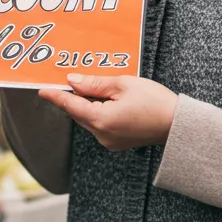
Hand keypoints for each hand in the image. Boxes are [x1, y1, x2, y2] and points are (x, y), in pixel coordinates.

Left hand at [39, 74, 178, 151]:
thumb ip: (94, 83)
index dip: (55, 95)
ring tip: (93, 86)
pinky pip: (100, 124)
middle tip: (69, 79)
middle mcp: (102, 134)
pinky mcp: (118, 142)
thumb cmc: (155, 102)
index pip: (70, 104)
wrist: (179, 125)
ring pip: (89, 119)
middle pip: (79, 112)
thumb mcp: (123, 84)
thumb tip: (73, 80)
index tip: (42, 89)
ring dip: (87, 104)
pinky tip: (107, 100)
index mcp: (101, 120)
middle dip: (74, 96)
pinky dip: (98, 112)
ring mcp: (110, 141)